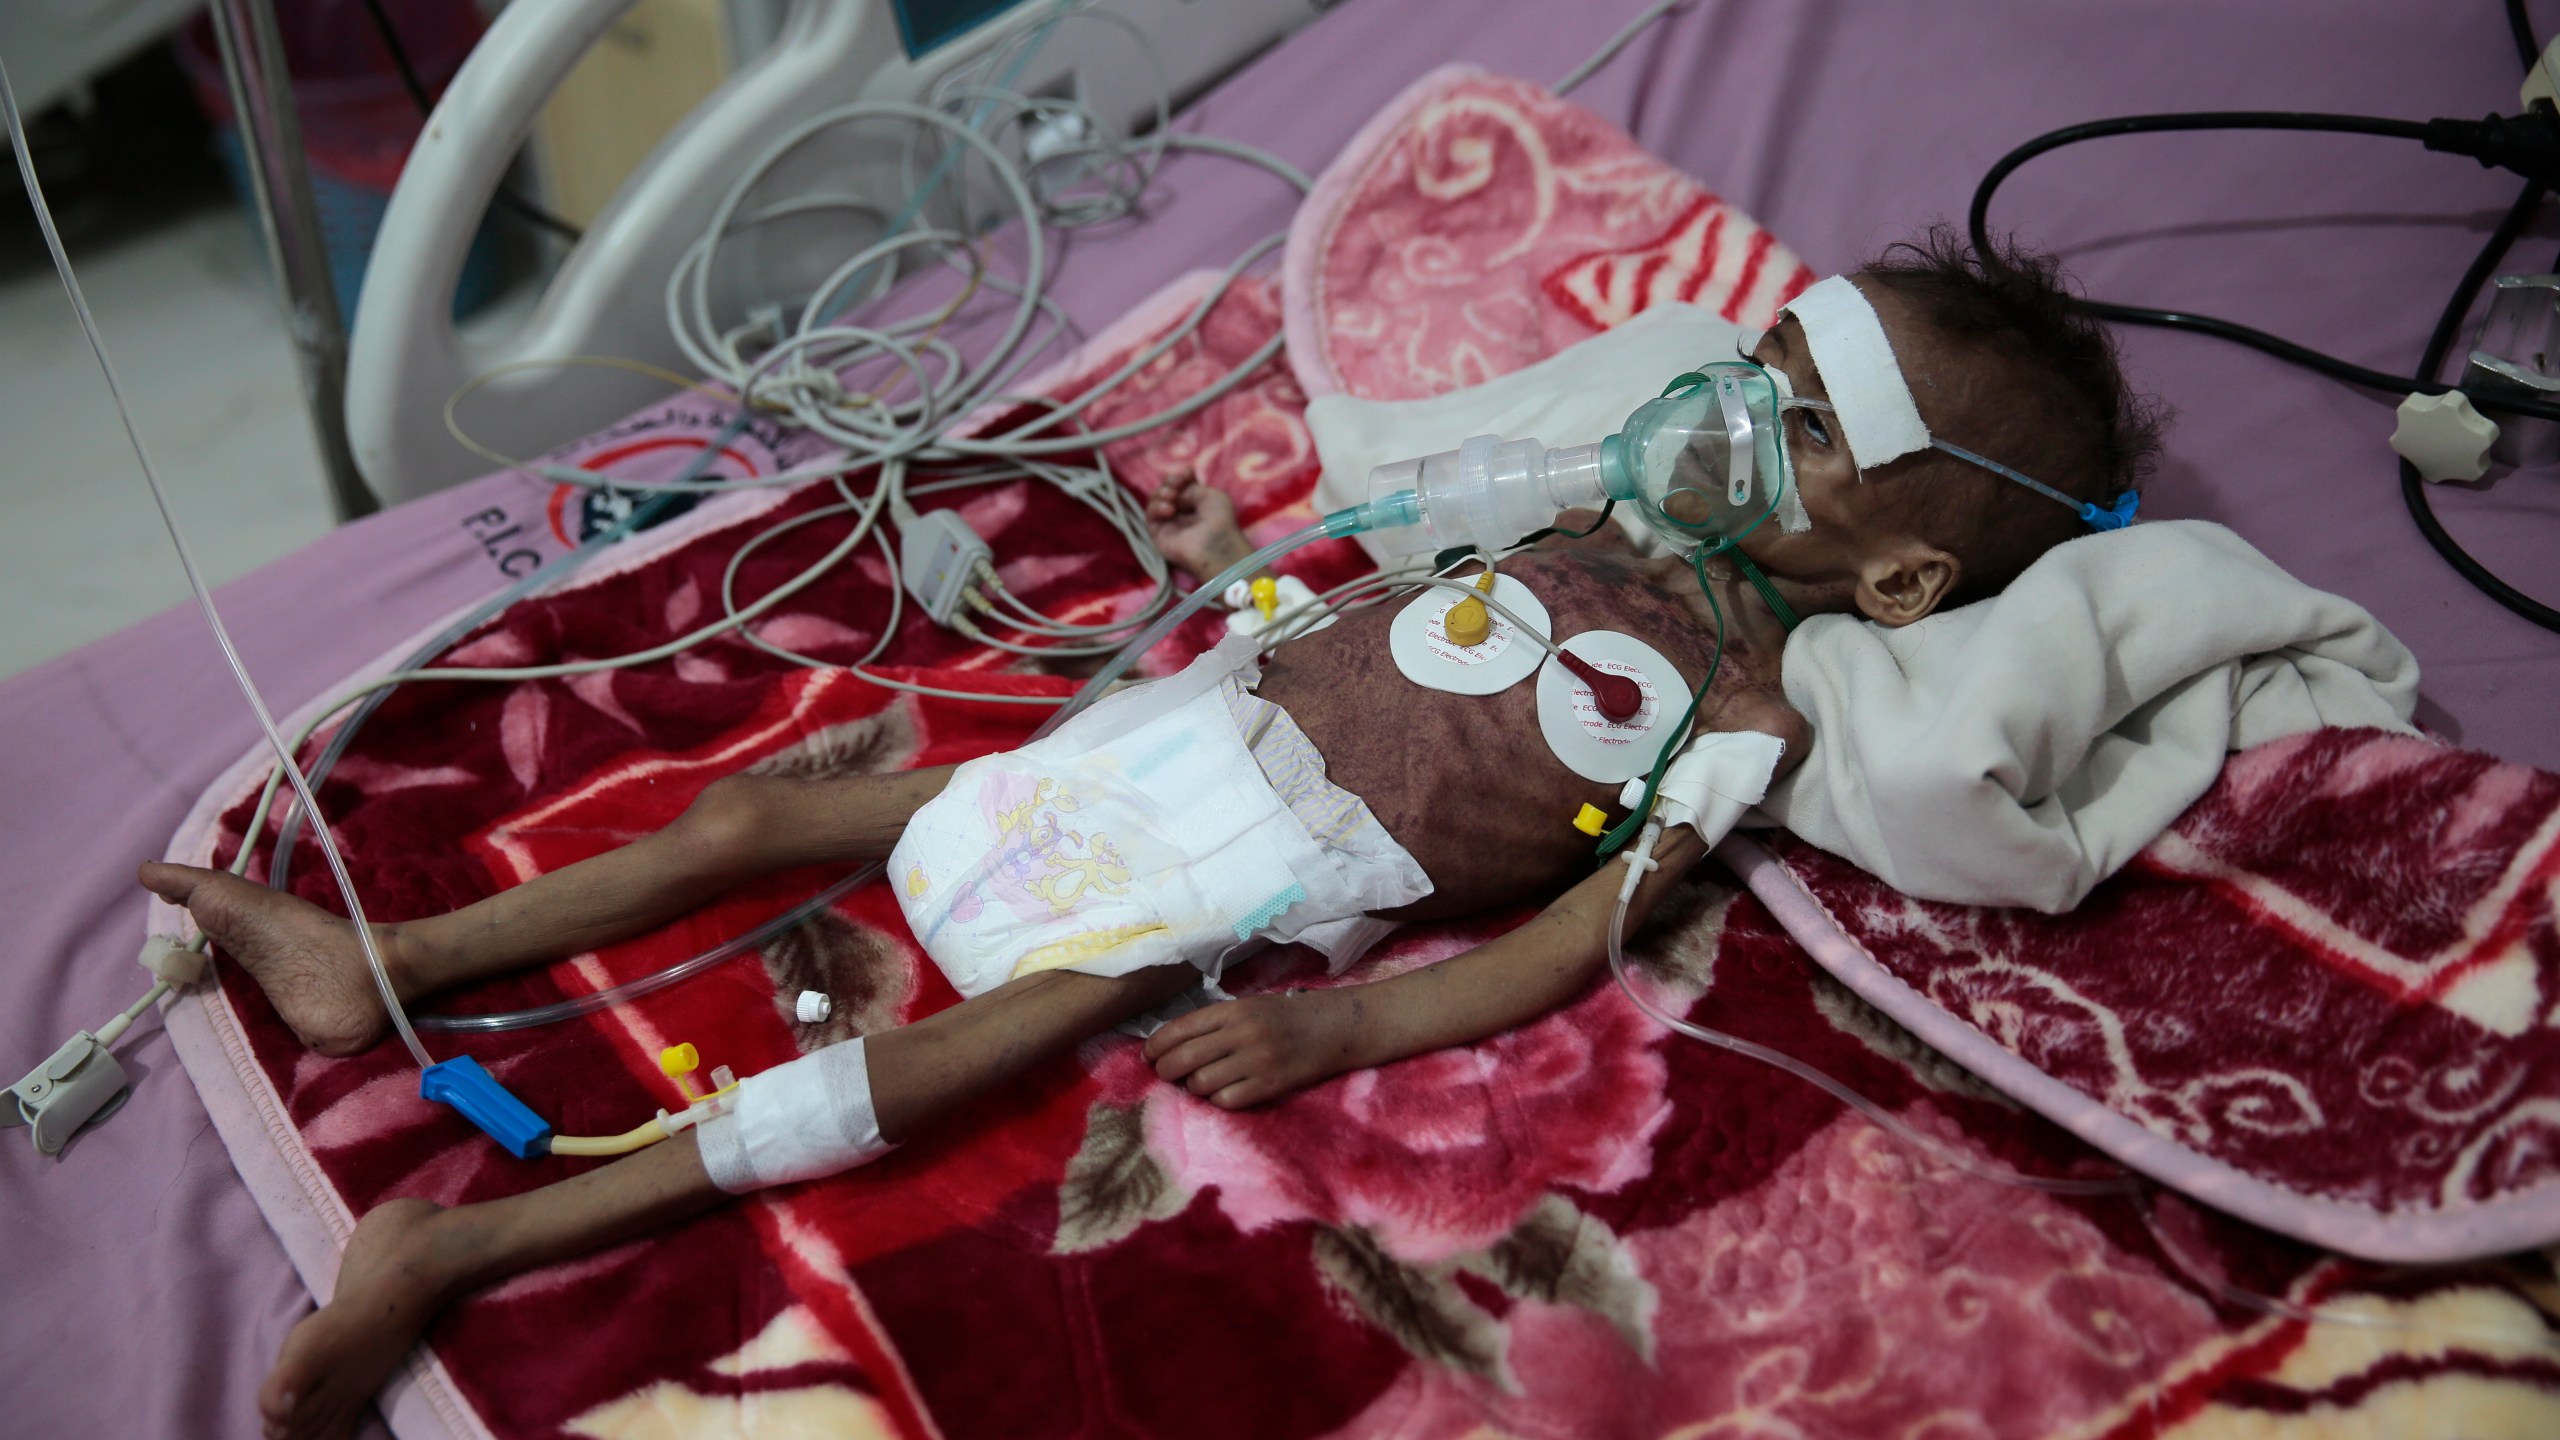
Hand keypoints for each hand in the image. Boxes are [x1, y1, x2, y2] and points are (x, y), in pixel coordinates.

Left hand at [1142, 988, 1361, 1108]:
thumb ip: (1215, 1023)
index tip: (1149, 1055)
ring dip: (1193, 1088)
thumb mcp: (1249, 1007)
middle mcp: (1241, 1033)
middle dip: (1166, 1070)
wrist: (1336, 1027)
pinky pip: (1226, 1100)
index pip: (1178, 1029)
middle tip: (1167, 1074)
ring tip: (1200, 1083)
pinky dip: (1219, 1100)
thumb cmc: (1287, 1017)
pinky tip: (1225, 1092)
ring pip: (1200, 1083)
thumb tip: (1173, 1046)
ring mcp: (1256, 1060)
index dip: (1156, 1046)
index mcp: (1232, 1010)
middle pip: (1182, 1059)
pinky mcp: (1271, 1085)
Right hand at [1144, 471, 1253, 581]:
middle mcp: (1180, 513)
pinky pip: (1149, 516)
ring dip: (1161, 493)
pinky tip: (1169, 509)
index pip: (1180, 486)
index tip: (1188, 473)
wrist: (1217, 545)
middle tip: (1178, 483)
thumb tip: (1174, 492)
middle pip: (1165, 490)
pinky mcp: (1158, 535)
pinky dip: (1156, 507)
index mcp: (1195, 504)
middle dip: (1170, 482)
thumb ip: (1190, 488)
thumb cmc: (1220, 521)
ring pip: (1154, 501)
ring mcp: (1168, 524)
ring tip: (1172, 496)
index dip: (1181, 477)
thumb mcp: (1211, 495)